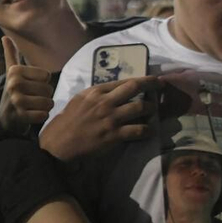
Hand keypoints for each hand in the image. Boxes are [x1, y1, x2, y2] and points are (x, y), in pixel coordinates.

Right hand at [0, 37, 56, 130]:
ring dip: (44, 107)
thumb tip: (5, 37)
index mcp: (15, 71)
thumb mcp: (11, 72)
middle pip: (49, 89)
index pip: (46, 76)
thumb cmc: (14, 91)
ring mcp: (17, 100)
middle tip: (31, 98)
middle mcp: (14, 84)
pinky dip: (41, 117)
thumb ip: (11, 54)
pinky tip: (31, 115)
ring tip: (33, 107)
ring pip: (48, 103)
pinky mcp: (21, 116)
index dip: (42, 82)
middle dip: (44, 96)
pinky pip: (44, 115)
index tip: (30, 86)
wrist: (4, 117)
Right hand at [38, 75, 159, 162]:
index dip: (141, 79)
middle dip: (151, 85)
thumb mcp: (78, 101)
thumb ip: (95, 96)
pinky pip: (138, 130)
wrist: (59, 143)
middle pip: (134, 88)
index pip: (123, 81)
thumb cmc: (66, 122)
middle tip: (162, 86)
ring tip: (153, 111)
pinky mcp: (114, 135)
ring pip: (140, 108)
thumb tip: (112, 93)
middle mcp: (105, 102)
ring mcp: (111, 118)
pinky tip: (150, 131)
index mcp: (95, 92)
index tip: (152, 80)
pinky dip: (147, 130)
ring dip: (150, 109)